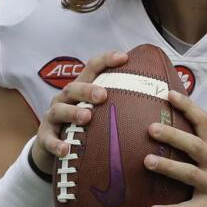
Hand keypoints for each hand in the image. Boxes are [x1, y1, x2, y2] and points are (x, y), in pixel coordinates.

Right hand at [32, 51, 128, 173]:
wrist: (53, 149)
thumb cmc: (84, 126)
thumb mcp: (99, 112)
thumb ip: (121, 104)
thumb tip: (161, 100)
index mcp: (80, 89)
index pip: (92, 68)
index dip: (106, 60)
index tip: (124, 57)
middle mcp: (64, 99)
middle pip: (73, 87)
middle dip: (88, 89)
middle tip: (103, 95)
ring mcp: (53, 117)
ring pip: (59, 110)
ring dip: (73, 112)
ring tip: (87, 117)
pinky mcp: (44, 137)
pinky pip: (48, 140)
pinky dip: (56, 144)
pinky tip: (66, 149)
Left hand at [143, 91, 206, 206]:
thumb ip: (197, 143)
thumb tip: (166, 123)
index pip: (203, 121)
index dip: (188, 107)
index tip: (169, 94)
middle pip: (195, 146)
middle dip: (173, 136)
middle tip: (150, 128)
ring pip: (190, 174)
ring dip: (168, 167)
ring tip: (147, 161)